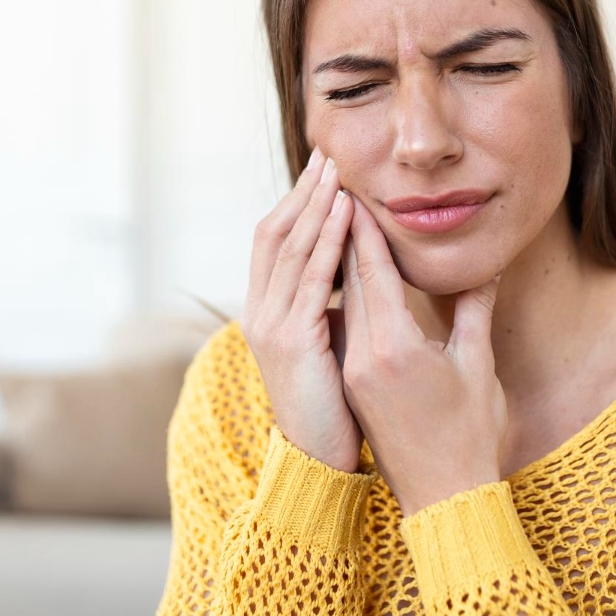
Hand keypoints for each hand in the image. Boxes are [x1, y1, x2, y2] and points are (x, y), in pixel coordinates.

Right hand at [241, 148, 360, 472]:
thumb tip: (355, 275)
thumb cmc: (336, 407)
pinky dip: (327, 240)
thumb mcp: (331, 346)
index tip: (322, 170)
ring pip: (291, 248)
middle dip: (302, 192)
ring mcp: (270, 325)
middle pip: (275, 232)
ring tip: (337, 171)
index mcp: (267, 311)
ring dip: (315, 205)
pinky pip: (311, 277)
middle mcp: (259, 312)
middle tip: (328, 154)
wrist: (321, 462)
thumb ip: (335, 308)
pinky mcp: (292, 340)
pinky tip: (345, 213)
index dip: (296, 202)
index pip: (275, 241)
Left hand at [338, 194, 506, 515]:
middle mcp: (364, 356)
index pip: (372, 273)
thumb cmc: (470, 434)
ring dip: (340, 261)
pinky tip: (347, 276)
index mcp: (394, 347)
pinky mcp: (354, 384)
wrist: (443, 497)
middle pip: (349, 282)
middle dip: (345, 234)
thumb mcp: (477, 365)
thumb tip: (486, 266)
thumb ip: (474, 311)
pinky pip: (345, 327)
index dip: (363, 229)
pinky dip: (346, 295)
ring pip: (343, 303)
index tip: (354, 191)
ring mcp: (354, 372)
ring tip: (338, 221)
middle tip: (339, 190)